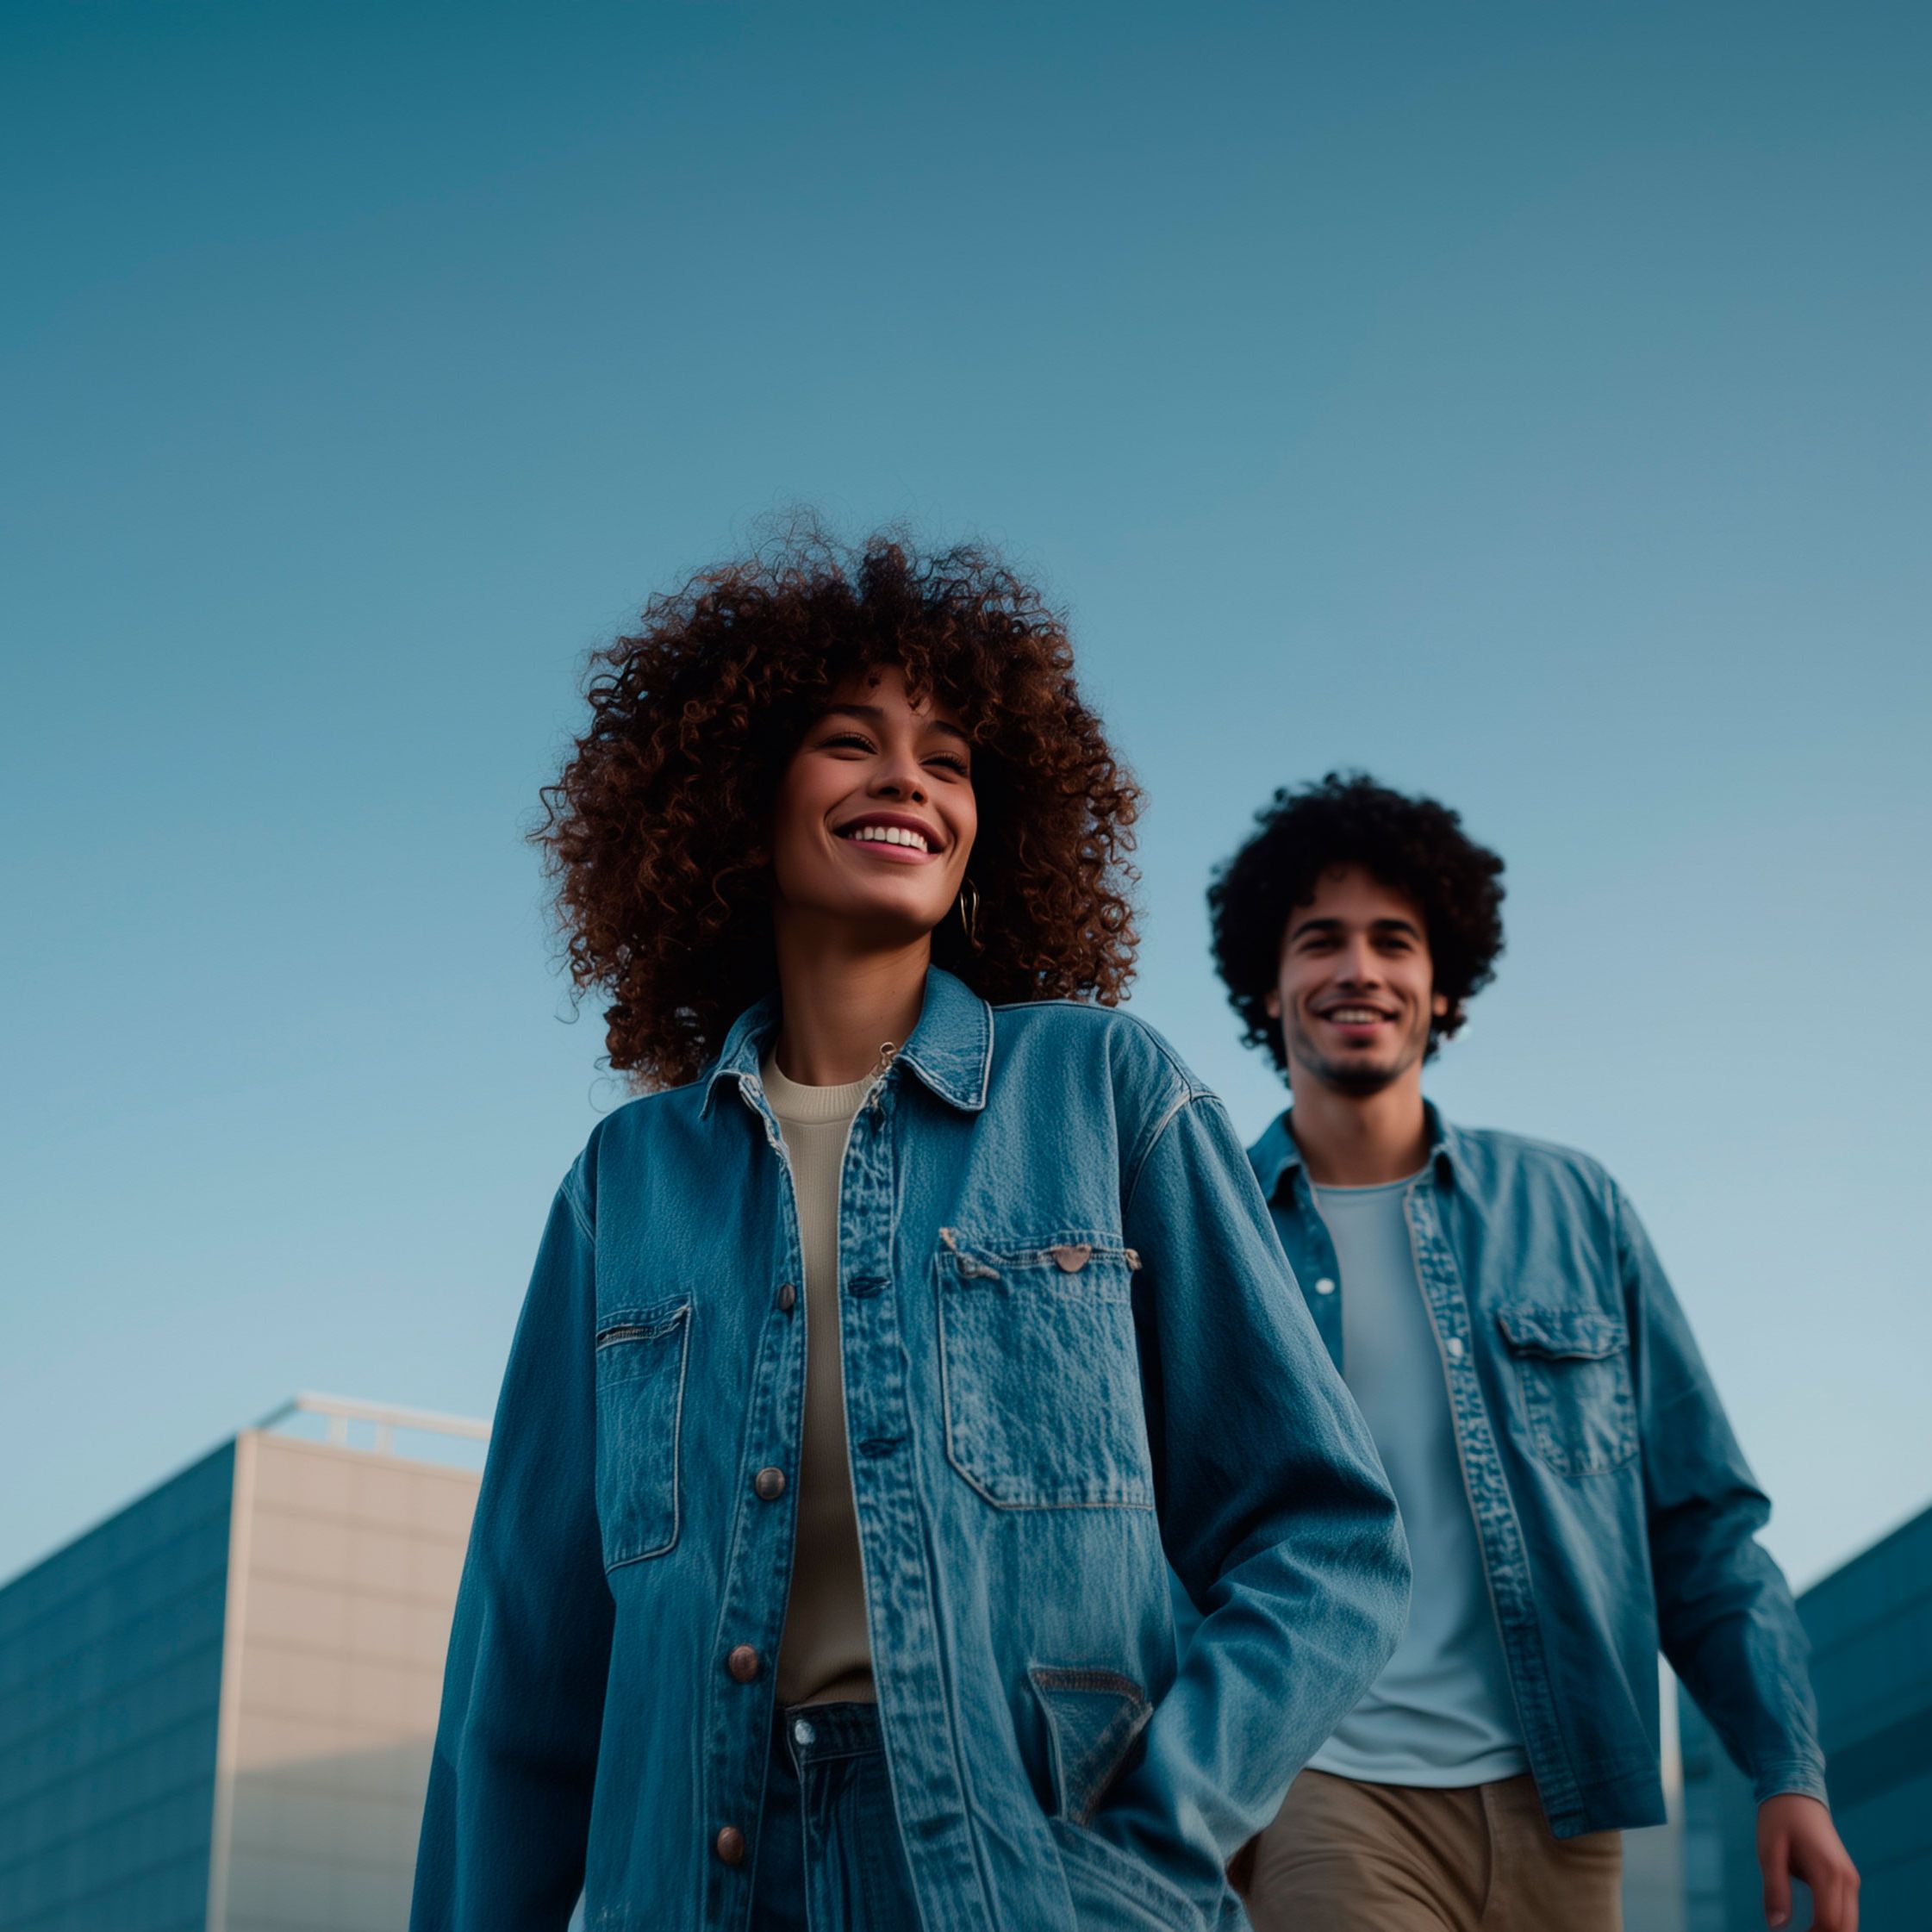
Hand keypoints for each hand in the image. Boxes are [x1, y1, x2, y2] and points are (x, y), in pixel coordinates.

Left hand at [1757, 1794, 1858, 1930]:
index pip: (1829, 1923)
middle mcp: (1847, 1879)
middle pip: (1845, 1929)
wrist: (1798, 1793)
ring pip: (1849, 1924)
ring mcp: (1851, 1879)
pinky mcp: (1847, 1879)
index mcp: (1828, 1872)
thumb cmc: (1779, 1819)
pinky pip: (1846, 1912)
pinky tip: (1812, 1925)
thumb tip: (1775, 1928)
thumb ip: (1774, 1890)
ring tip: (1803, 1931)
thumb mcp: (1768, 1851)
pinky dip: (1833, 1924)